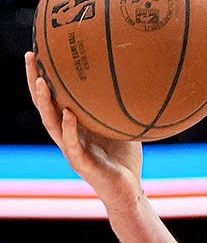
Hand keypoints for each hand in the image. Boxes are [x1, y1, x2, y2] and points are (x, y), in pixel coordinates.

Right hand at [24, 51, 143, 207]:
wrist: (128, 192)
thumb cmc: (125, 159)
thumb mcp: (124, 127)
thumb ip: (123, 108)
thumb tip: (139, 79)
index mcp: (74, 125)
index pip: (54, 96)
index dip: (45, 75)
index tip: (40, 50)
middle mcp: (67, 135)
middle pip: (44, 104)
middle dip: (35, 80)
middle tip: (30, 56)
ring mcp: (71, 149)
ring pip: (51, 123)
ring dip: (45, 102)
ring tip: (41, 82)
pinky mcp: (81, 163)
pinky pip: (71, 145)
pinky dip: (69, 129)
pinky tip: (68, 114)